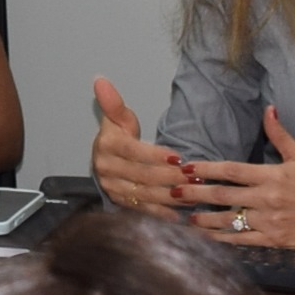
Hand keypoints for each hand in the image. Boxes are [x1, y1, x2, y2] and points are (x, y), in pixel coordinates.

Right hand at [90, 78, 192, 211]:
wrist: (105, 160)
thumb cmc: (117, 137)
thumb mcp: (118, 119)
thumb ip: (113, 103)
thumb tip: (100, 80)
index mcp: (107, 147)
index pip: (133, 152)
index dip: (156, 155)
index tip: (179, 157)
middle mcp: (106, 170)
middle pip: (142, 175)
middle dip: (170, 177)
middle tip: (194, 177)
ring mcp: (112, 189)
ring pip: (144, 195)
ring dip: (170, 196)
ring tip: (193, 193)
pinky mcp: (120, 203)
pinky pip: (143, 210)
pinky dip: (161, 213)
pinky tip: (180, 214)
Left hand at [175, 106, 294, 248]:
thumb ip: (279, 134)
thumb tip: (269, 109)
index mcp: (272, 176)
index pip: (232, 170)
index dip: (207, 169)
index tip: (187, 168)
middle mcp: (267, 198)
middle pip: (223, 195)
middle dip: (195, 193)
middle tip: (174, 192)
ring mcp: (269, 221)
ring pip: (228, 220)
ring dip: (204, 218)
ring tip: (185, 216)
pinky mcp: (272, 239)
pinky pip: (241, 240)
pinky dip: (221, 239)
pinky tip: (206, 237)